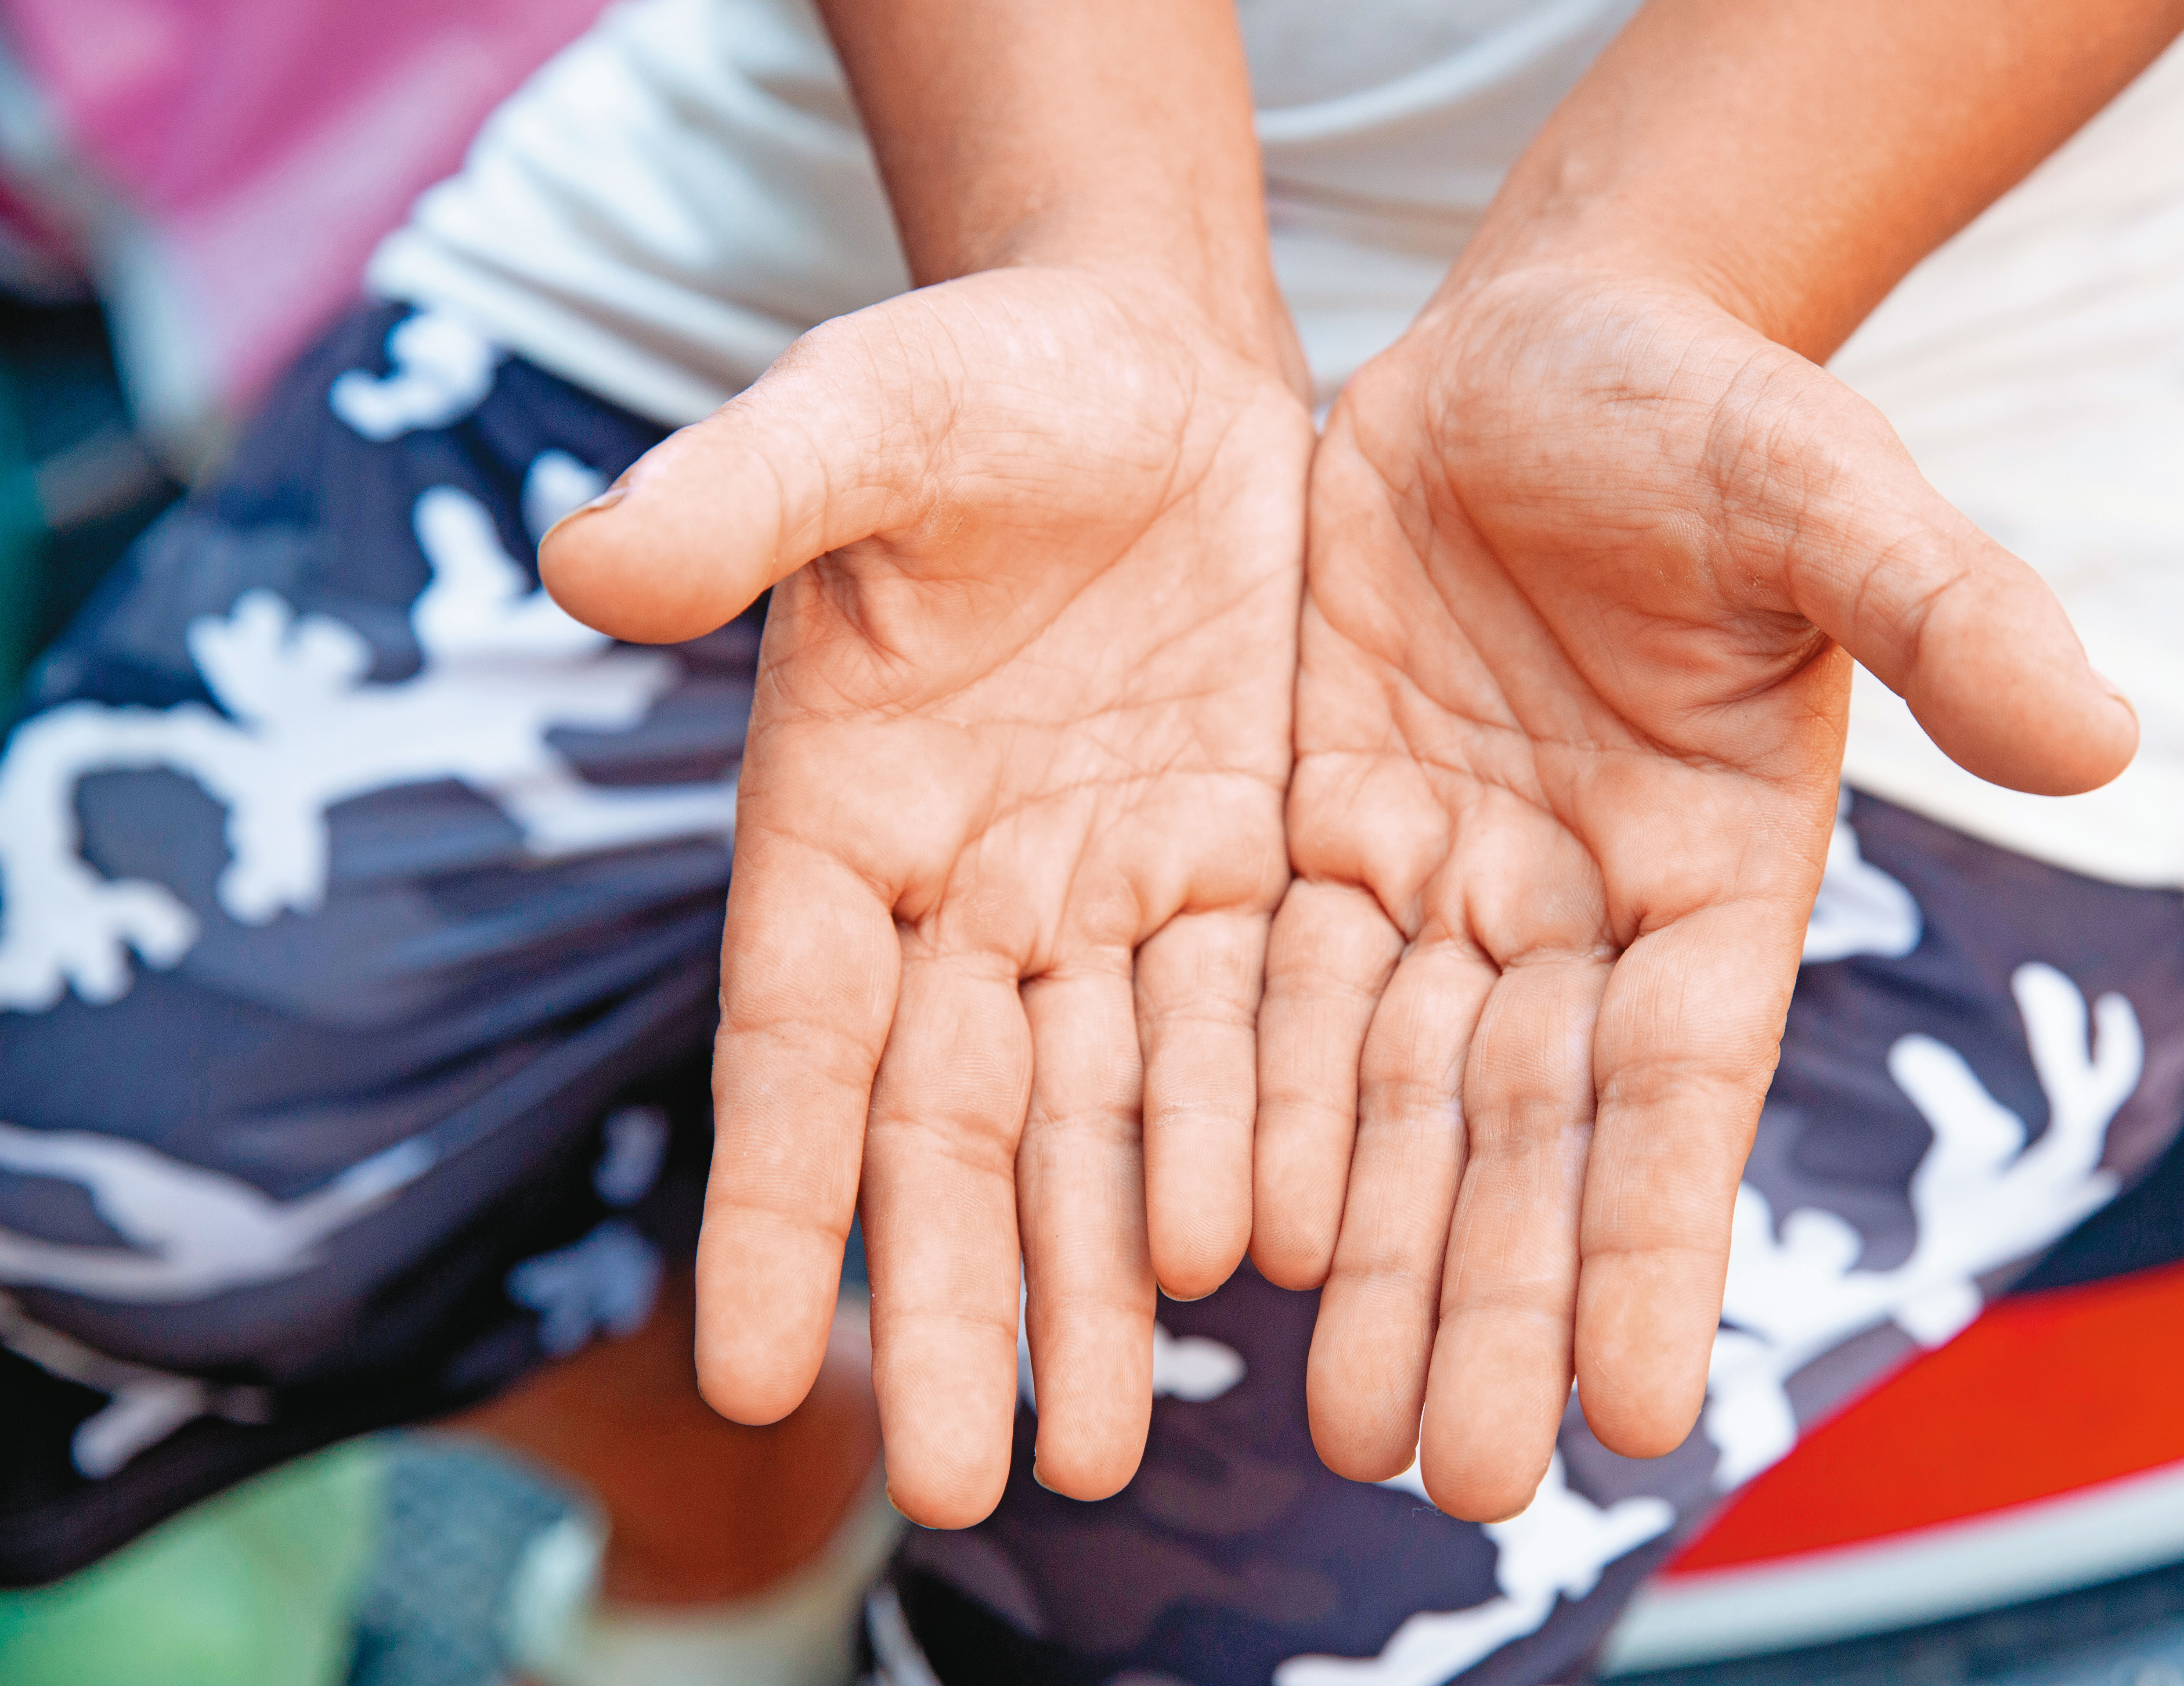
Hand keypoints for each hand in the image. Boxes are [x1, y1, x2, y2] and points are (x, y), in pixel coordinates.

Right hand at [540, 265, 1311, 1524]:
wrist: (1144, 361)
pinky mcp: (1233, 866)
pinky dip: (1240, 1146)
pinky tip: (1263, 1276)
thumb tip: (593, 558)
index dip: (779, 1200)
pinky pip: (1238, 1031)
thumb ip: (743, 498)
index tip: (761, 1369)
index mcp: (837, 819)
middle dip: (963, 1300)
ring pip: (1097, 1118)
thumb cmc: (974, 380)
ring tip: (1109, 1452)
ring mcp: (1102, 894)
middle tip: (983, 1491)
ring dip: (1104, 1278)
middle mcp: (962, 894)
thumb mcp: (862, 418)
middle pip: (951, 1129)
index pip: (796, 1040)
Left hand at [1253, 266, 2132, 1520]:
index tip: (1634, 1415)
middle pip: (1523, 1138)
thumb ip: (1945, 614)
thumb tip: (2101, 736)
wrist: (1545, 346)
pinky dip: (1254, 1108)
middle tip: (1452, 1480)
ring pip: (1391, 1098)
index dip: (1653, 1242)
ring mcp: (1444, 881)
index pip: (1681, 1093)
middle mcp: (1578, 915)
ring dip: (1367, 1253)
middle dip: (1489, 1301)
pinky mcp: (1322, 828)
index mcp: (1714, 876)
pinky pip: (1276, 990)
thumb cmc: (1707, 414)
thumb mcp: (1825, 494)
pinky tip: (1224, 1235)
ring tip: (1338, 1426)